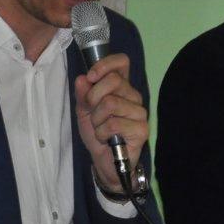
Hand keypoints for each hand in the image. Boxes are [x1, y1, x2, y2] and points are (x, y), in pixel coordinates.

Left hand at [73, 55, 147, 191]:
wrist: (104, 161)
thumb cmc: (97, 133)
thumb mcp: (84, 111)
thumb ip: (83, 94)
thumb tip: (81, 79)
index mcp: (121, 87)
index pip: (121, 62)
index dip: (105, 64)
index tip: (90, 76)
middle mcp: (133, 96)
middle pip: (113, 81)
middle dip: (93, 97)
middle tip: (92, 113)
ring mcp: (140, 112)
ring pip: (111, 103)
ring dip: (97, 120)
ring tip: (100, 129)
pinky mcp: (142, 129)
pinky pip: (114, 123)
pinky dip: (102, 132)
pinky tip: (106, 138)